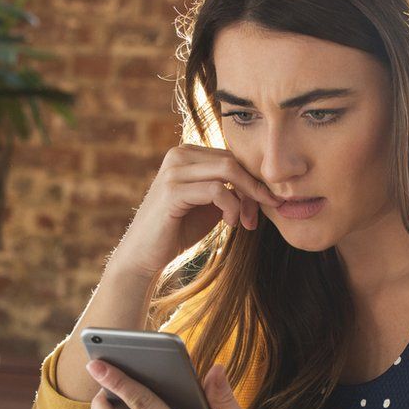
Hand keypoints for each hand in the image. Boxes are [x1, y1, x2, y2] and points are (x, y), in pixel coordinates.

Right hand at [107, 144, 282, 278]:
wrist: (145, 254)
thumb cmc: (179, 229)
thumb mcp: (211, 204)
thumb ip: (231, 189)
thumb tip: (263, 183)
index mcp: (187, 153)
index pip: (232, 156)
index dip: (252, 179)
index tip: (264, 204)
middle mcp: (179, 154)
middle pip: (233, 160)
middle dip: (253, 188)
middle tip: (259, 214)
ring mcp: (174, 171)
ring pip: (228, 170)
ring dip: (245, 198)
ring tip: (244, 221)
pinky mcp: (172, 191)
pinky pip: (217, 190)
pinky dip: (231, 207)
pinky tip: (230, 223)